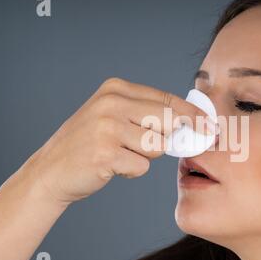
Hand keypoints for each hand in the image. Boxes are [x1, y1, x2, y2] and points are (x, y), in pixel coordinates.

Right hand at [23, 78, 210, 204]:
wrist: (50, 171)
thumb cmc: (87, 144)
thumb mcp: (110, 115)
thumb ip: (145, 112)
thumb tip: (189, 123)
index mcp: (115, 88)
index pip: (167, 98)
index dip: (193, 114)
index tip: (209, 125)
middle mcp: (111, 103)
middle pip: (168, 120)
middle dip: (170, 137)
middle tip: (151, 145)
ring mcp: (107, 128)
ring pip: (157, 146)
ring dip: (144, 156)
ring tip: (119, 154)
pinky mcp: (106, 153)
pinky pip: (141, 166)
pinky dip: (131, 171)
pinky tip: (111, 166)